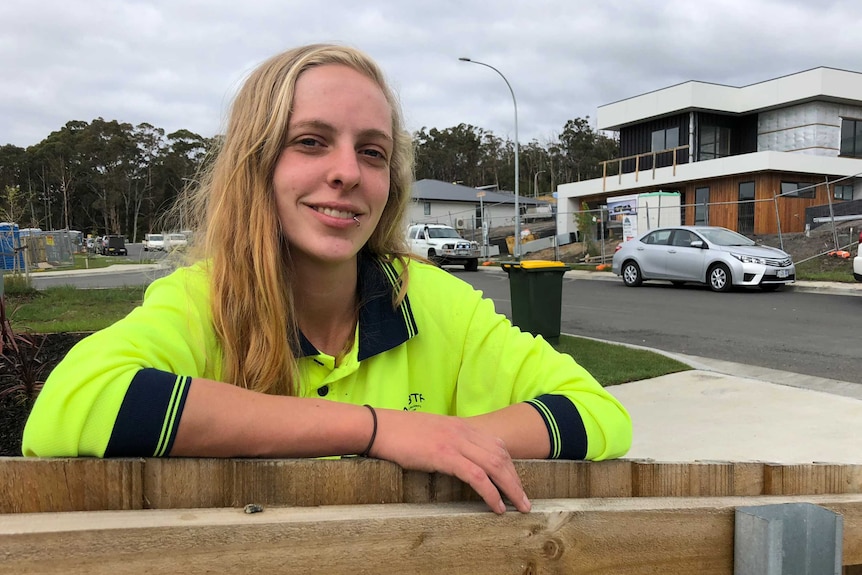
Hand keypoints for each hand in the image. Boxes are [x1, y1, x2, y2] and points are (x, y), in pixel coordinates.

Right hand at [368, 409, 530, 513]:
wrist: (380, 427)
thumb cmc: (400, 432)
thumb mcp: (432, 433)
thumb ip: (448, 442)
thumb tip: (456, 459)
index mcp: (461, 426)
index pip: (496, 445)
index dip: (510, 465)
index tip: (515, 482)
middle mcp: (463, 432)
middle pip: (501, 456)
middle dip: (516, 480)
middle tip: (524, 500)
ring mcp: (455, 442)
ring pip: (495, 466)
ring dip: (510, 488)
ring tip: (519, 506)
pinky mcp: (445, 455)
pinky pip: (477, 476)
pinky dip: (491, 492)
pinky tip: (497, 506)